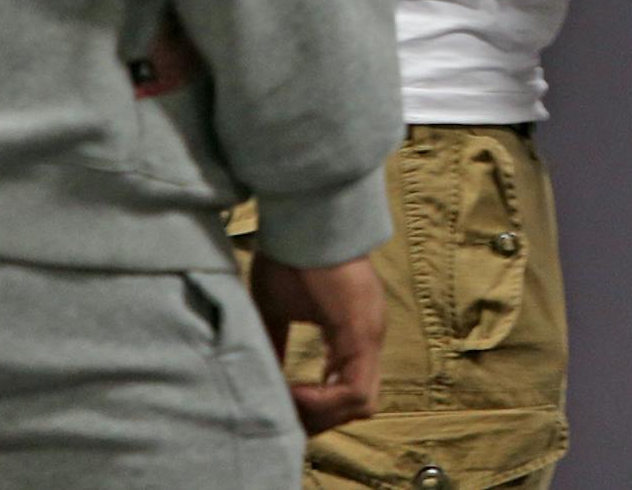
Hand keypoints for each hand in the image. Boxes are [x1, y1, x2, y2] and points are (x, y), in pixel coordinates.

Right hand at [248, 251, 386, 435]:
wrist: (303, 215)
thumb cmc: (290, 253)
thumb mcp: (276, 309)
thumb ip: (275, 345)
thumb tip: (261, 380)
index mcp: (353, 331)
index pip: (348, 389)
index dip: (317, 406)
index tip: (282, 402)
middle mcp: (368, 335)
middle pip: (358, 404)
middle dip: (319, 416)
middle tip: (283, 411)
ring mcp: (369, 333)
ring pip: (360, 402)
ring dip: (320, 412)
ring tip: (286, 401)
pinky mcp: (361, 331)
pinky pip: (353, 390)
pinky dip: (323, 400)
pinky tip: (293, 390)